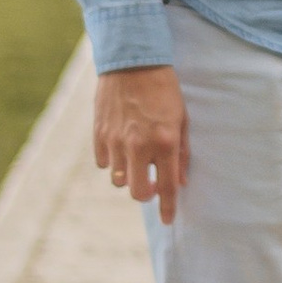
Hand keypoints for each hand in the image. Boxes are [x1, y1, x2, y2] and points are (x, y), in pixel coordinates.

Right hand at [95, 67, 188, 224]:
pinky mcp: (99, 134)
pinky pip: (104, 163)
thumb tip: (180, 181)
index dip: (167, 208)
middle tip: (150, 181)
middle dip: (145, 193)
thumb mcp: (181, 118)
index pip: (166, 187)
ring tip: (135, 152)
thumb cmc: (163, 89)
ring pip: (119, 179)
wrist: (132, 61)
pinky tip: (120, 142)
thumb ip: (182, 152)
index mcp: (164, 143)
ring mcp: (116, 141)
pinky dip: (113, 159)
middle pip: (137, 194)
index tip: (168, 221)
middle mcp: (139, 146)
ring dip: (129, 173)